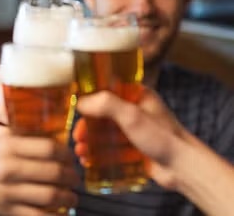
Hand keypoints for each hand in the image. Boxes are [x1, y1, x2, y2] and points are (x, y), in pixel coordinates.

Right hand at [0, 136, 79, 214]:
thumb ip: (19, 139)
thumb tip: (50, 140)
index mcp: (7, 146)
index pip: (49, 147)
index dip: (66, 153)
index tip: (69, 157)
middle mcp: (9, 168)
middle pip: (53, 172)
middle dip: (71, 176)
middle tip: (74, 178)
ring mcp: (7, 192)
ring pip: (50, 196)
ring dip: (67, 197)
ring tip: (70, 196)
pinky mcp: (4, 210)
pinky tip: (59, 213)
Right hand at [72, 88, 186, 188]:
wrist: (183, 168)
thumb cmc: (163, 137)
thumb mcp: (131, 115)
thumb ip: (105, 104)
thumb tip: (80, 102)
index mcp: (137, 95)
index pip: (106, 91)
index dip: (88, 100)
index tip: (75, 109)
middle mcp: (135, 110)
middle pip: (102, 115)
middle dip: (87, 126)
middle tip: (77, 137)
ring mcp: (135, 130)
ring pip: (105, 133)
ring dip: (90, 142)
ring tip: (80, 152)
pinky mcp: (135, 149)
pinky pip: (111, 149)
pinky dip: (99, 154)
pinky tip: (88, 161)